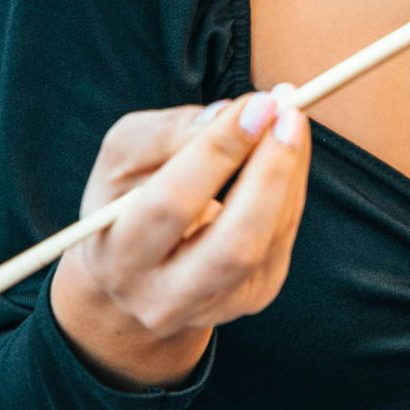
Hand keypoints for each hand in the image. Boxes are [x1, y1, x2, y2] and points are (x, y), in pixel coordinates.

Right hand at [48, 82, 309, 388]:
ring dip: (290, 173)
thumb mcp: (122, 157)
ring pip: (268, 240)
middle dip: (270, 171)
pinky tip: (287, 152)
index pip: (173, 203)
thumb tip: (226, 115)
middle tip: (289, 113)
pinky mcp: (253, 298)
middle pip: (234, 243)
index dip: (219, 150)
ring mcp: (215, 305)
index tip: (258, 103)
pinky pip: (283, 238)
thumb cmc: (127, 198)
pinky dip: (291, 188)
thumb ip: (164, 134)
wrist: (136, 273)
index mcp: (118, 258)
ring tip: (291, 120)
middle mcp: (164, 297)